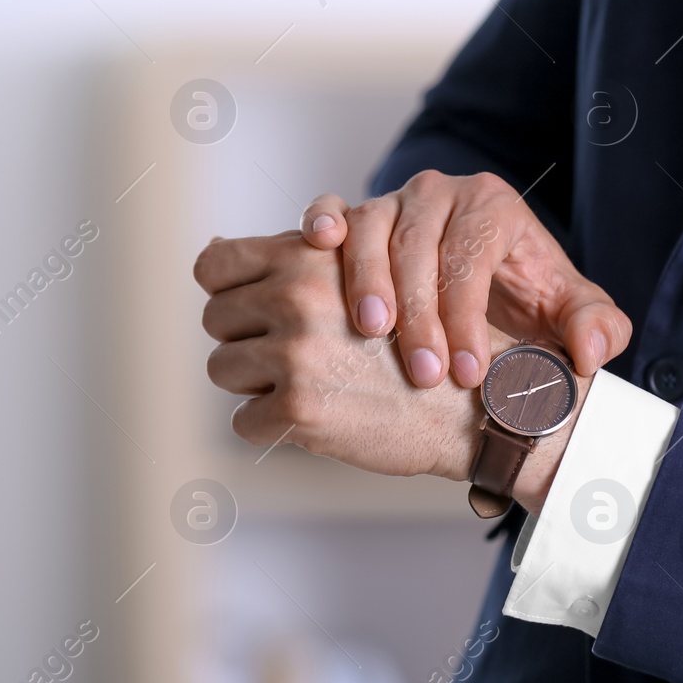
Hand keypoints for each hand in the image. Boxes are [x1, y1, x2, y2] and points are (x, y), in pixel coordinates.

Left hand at [196, 230, 586, 513]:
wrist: (474, 401)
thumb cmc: (416, 338)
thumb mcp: (359, 275)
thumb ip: (290, 260)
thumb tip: (208, 253)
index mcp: (305, 256)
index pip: (214, 264)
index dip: (225, 289)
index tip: (250, 308)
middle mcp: (295, 297)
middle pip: (215, 320)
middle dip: (246, 340)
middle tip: (297, 357)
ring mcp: (293, 353)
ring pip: (222, 369)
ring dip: (257, 385)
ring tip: (313, 386)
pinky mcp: (297, 408)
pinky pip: (244, 423)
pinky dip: (273, 429)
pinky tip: (321, 420)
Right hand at [300, 170, 630, 389]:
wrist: (486, 283)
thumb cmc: (522, 296)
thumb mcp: (568, 312)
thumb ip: (596, 329)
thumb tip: (590, 352)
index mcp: (492, 206)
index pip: (473, 255)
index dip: (467, 316)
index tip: (468, 372)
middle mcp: (439, 194)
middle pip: (420, 247)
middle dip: (421, 315)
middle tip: (424, 373)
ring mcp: (392, 202)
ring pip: (372, 230)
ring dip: (367, 280)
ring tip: (372, 330)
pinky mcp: (355, 216)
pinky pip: (332, 207)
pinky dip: (321, 221)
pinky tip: (320, 246)